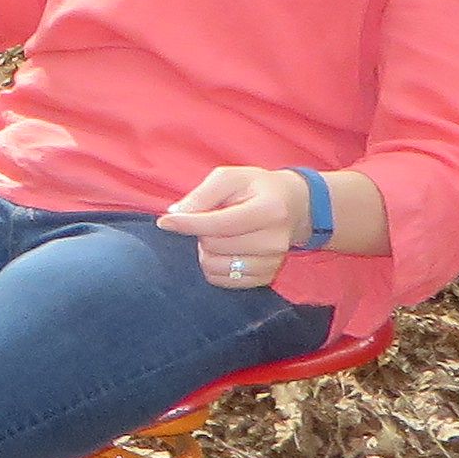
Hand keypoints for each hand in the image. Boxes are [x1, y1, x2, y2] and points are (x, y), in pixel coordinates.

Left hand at [158, 165, 306, 288]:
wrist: (294, 206)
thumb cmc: (257, 188)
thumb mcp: (230, 177)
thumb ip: (202, 194)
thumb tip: (175, 214)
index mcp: (269, 210)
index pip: (218, 224)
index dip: (187, 224)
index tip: (164, 221)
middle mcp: (274, 241)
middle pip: (213, 245)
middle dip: (200, 233)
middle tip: (211, 220)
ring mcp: (272, 262)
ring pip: (215, 267)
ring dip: (206, 251)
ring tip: (218, 235)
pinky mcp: (266, 277)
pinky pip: (223, 281)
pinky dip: (214, 267)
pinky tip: (224, 251)